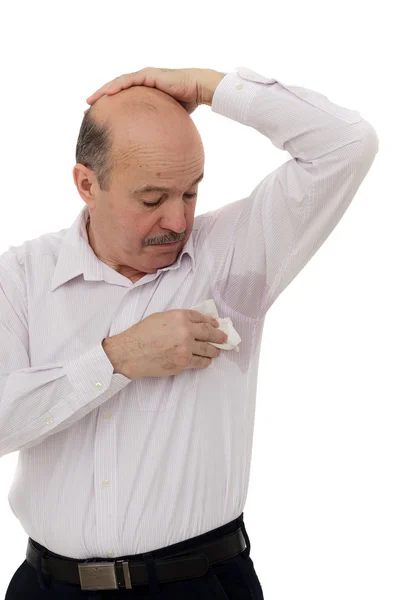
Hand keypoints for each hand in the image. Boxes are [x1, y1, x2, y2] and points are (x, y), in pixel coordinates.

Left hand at [85, 67, 223, 114]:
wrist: (199, 89)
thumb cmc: (187, 105)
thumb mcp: (167, 119)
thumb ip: (157, 127)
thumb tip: (152, 148)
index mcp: (145, 93)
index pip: (123, 100)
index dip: (110, 109)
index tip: (98, 119)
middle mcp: (142, 83)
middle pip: (116, 91)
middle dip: (101, 101)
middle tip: (86, 112)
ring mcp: (144, 77)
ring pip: (117, 84)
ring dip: (102, 93)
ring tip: (90, 103)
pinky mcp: (148, 75)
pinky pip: (127, 81)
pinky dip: (115, 87)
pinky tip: (105, 95)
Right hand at [103, 309, 227, 378]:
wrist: (130, 353)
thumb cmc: (141, 334)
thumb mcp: (160, 318)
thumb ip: (178, 319)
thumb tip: (193, 323)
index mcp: (179, 316)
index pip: (201, 318)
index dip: (211, 322)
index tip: (216, 325)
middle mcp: (186, 331)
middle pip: (209, 333)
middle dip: (219, 336)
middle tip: (224, 338)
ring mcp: (186, 348)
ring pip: (207, 349)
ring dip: (214, 350)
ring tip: (216, 351)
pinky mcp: (184, 363)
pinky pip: (200, 362)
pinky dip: (205, 361)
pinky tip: (206, 361)